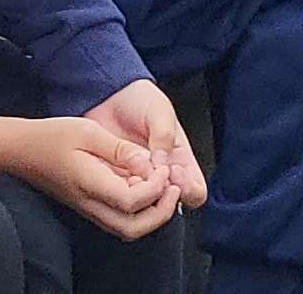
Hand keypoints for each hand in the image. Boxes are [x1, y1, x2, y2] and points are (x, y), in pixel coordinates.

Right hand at [0, 116, 176, 238]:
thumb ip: (119, 149)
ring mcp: (89, 209)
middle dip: (160, 212)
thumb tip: (148, 162)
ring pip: (127, 229)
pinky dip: (138, 211)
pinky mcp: (89, 207)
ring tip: (164, 188)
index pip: (132, 202)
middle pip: (133, 228)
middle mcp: (90, 204)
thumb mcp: (88, 131)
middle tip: (173, 187)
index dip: (155, 188)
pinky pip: (119, 220)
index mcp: (90, 184)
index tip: (164, 168)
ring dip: (151, 215)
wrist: (21, 150)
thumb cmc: (52, 136)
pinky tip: (143, 186)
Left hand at [85, 79, 208, 211]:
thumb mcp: (159, 111)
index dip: (188, 189)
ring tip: (131, 174)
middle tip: (150, 175)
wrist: (106, 96)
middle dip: (160, 196)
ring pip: (143, 207)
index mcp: (180, 162)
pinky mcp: (113, 183)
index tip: (174, 171)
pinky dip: (118, 191)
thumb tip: (162, 165)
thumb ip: (164, 136)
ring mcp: (136, 183)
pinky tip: (114, 174)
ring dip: (139, 195)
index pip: (195, 192)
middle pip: (169, 206)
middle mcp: (160, 178)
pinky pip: (118, 199)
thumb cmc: (139, 101)